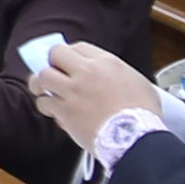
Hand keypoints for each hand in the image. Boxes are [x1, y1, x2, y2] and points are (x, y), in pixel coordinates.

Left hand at [38, 42, 158, 136]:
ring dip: (41, 84)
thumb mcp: (136, 81)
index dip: (70, 55)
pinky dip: (46, 106)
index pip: (78, 47)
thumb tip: (106, 75)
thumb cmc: (143, 114)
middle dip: (52, 63)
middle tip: (53, 72)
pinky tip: (53, 111)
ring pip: (43, 77)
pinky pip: (44, 103)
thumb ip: (115, 73)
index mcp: (106, 62)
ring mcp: (73, 91)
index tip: (67, 62)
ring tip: (43, 90)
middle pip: (56, 55)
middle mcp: (87, 72)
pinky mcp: (65, 111)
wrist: (137, 136)